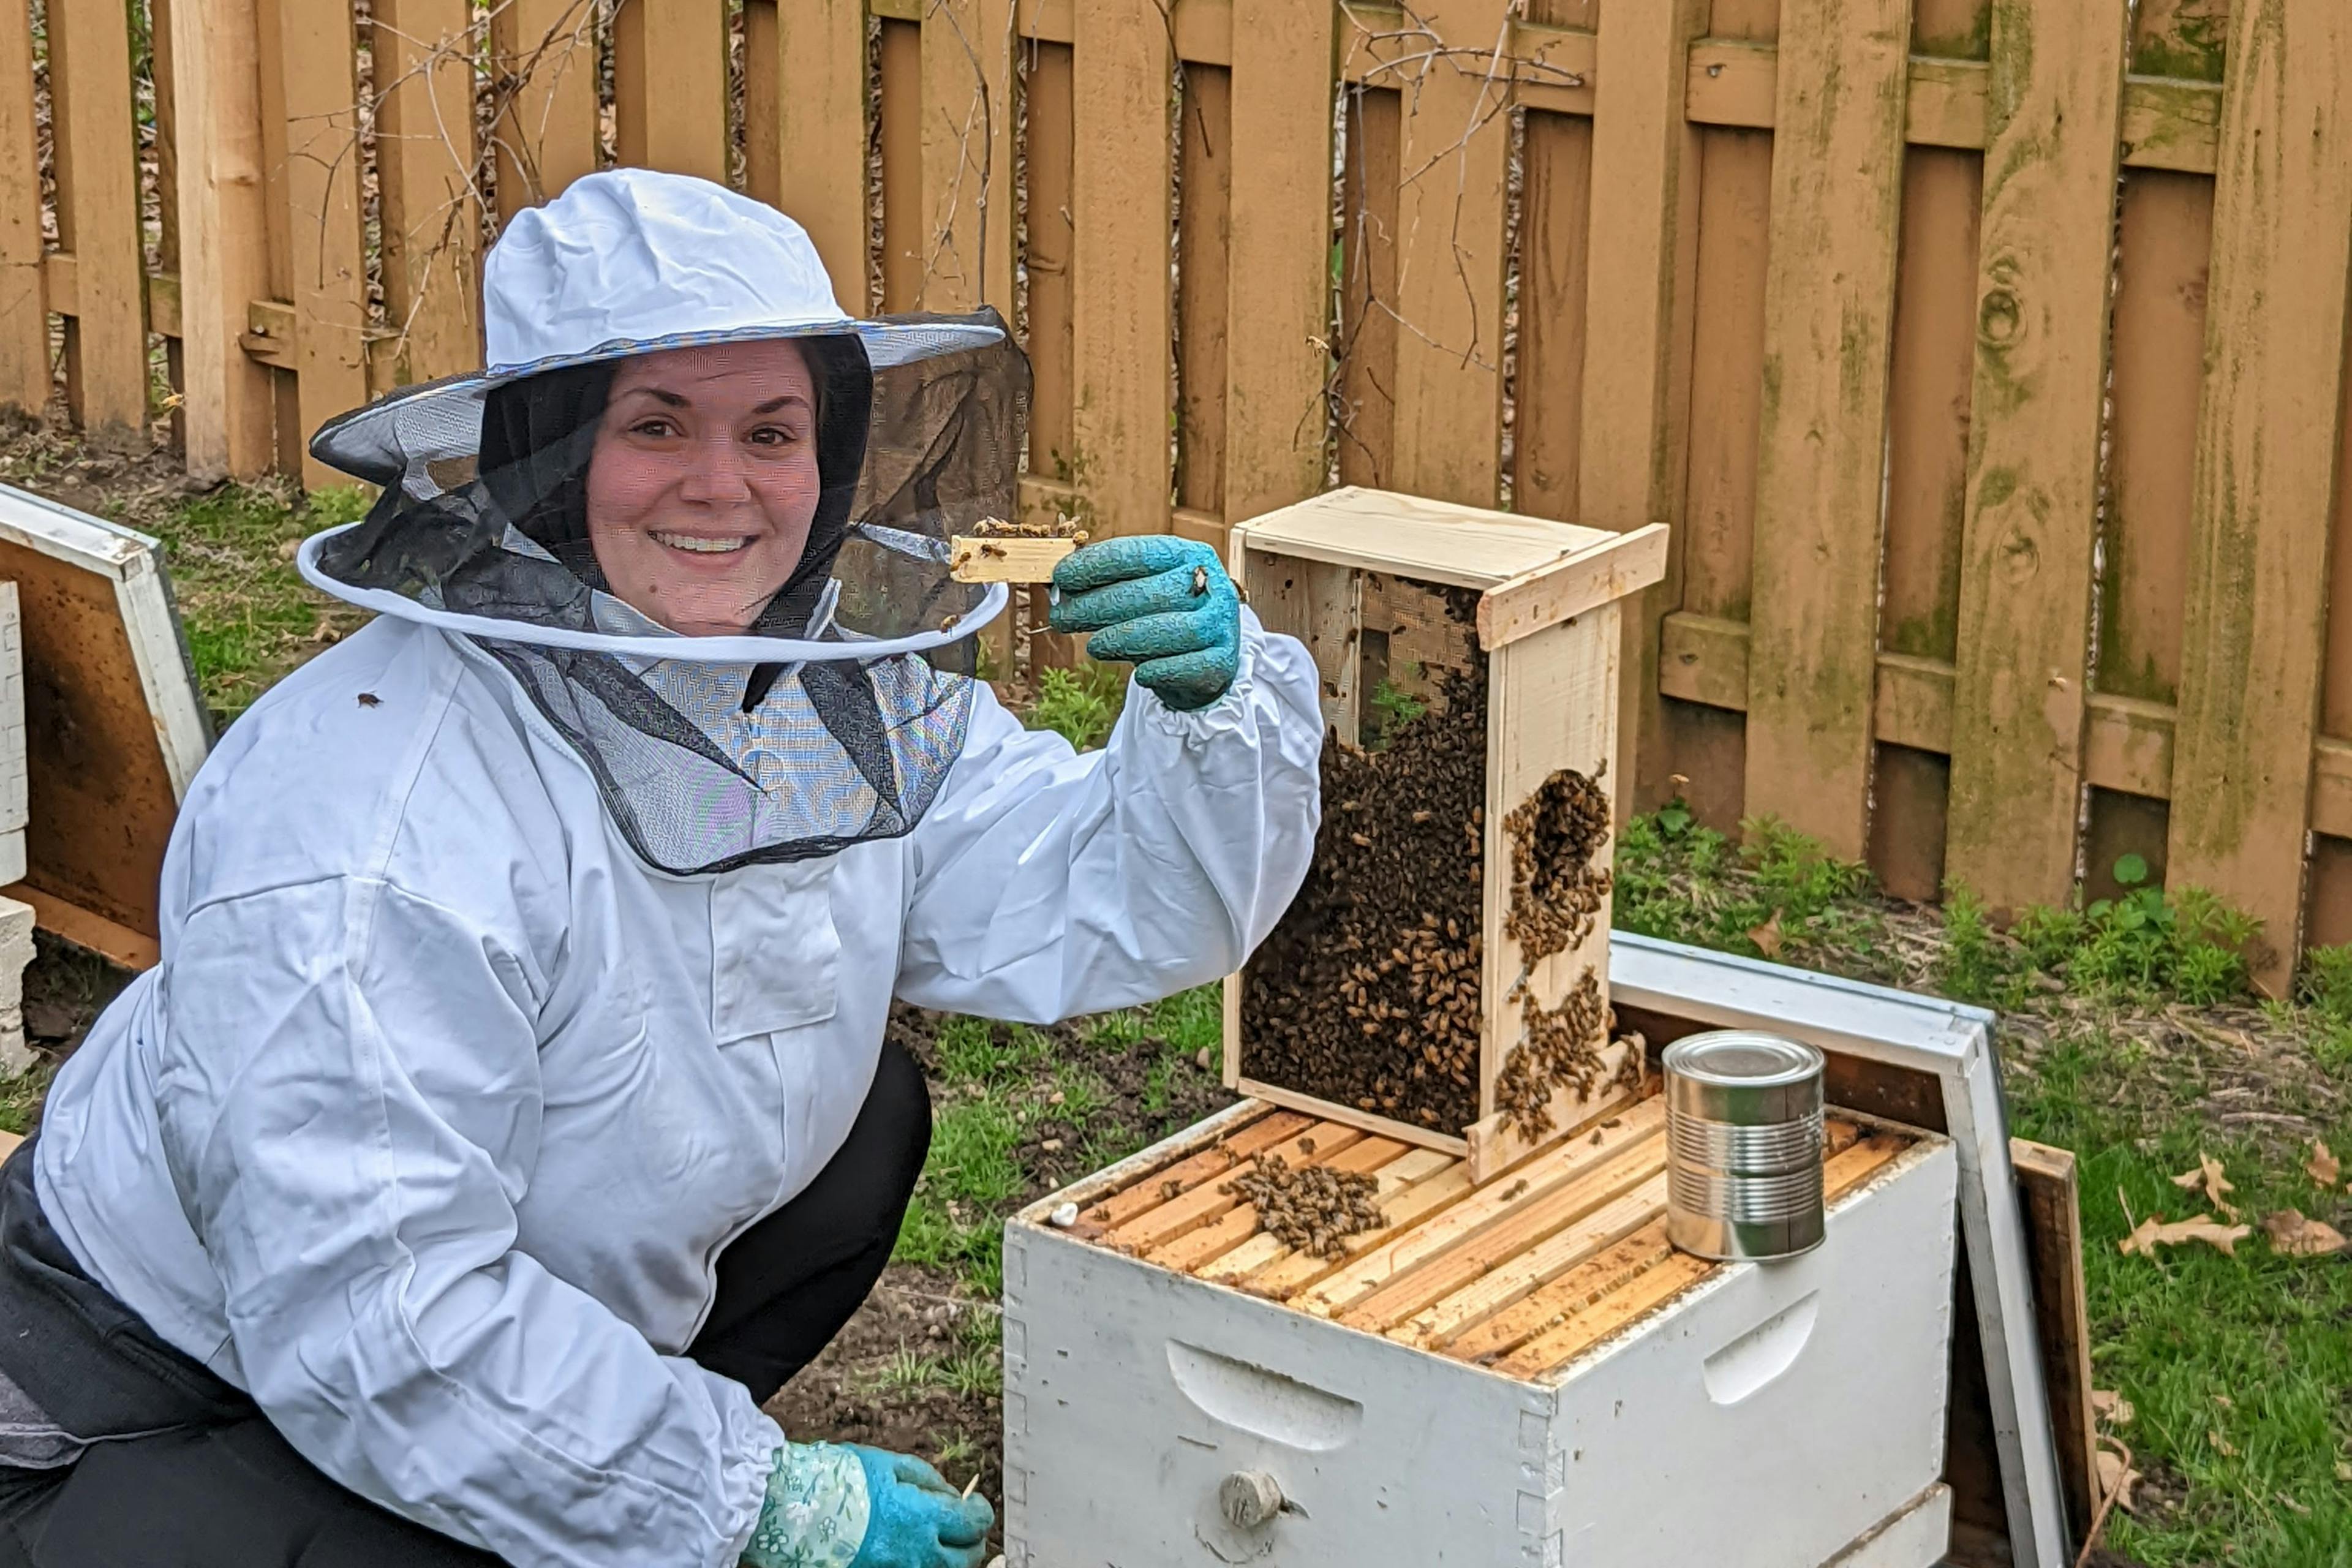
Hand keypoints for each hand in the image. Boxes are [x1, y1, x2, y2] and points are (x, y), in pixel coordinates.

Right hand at [847, 1446, 992, 1567]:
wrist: (796, 1514)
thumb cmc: (840, 1484)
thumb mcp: (890, 1465)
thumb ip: (928, 1481)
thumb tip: (950, 1495)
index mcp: (924, 1518)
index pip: (975, 1523)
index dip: (980, 1509)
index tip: (974, 1502)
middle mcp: (919, 1554)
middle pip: (968, 1557)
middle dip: (972, 1540)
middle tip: (963, 1525)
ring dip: (950, 1558)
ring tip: (940, 1542)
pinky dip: (923, 1564)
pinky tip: (913, 1551)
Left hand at [1048, 536, 1241, 711]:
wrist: (1208, 657)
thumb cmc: (1165, 616)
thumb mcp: (1144, 590)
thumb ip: (1111, 585)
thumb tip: (1062, 587)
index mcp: (1189, 555)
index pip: (1139, 554)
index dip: (1096, 564)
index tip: (1061, 577)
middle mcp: (1210, 585)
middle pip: (1150, 593)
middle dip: (1099, 605)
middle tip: (1063, 617)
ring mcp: (1220, 624)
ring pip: (1171, 630)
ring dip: (1125, 638)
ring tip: (1093, 646)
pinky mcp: (1222, 661)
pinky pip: (1188, 667)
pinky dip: (1159, 669)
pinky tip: (1138, 672)